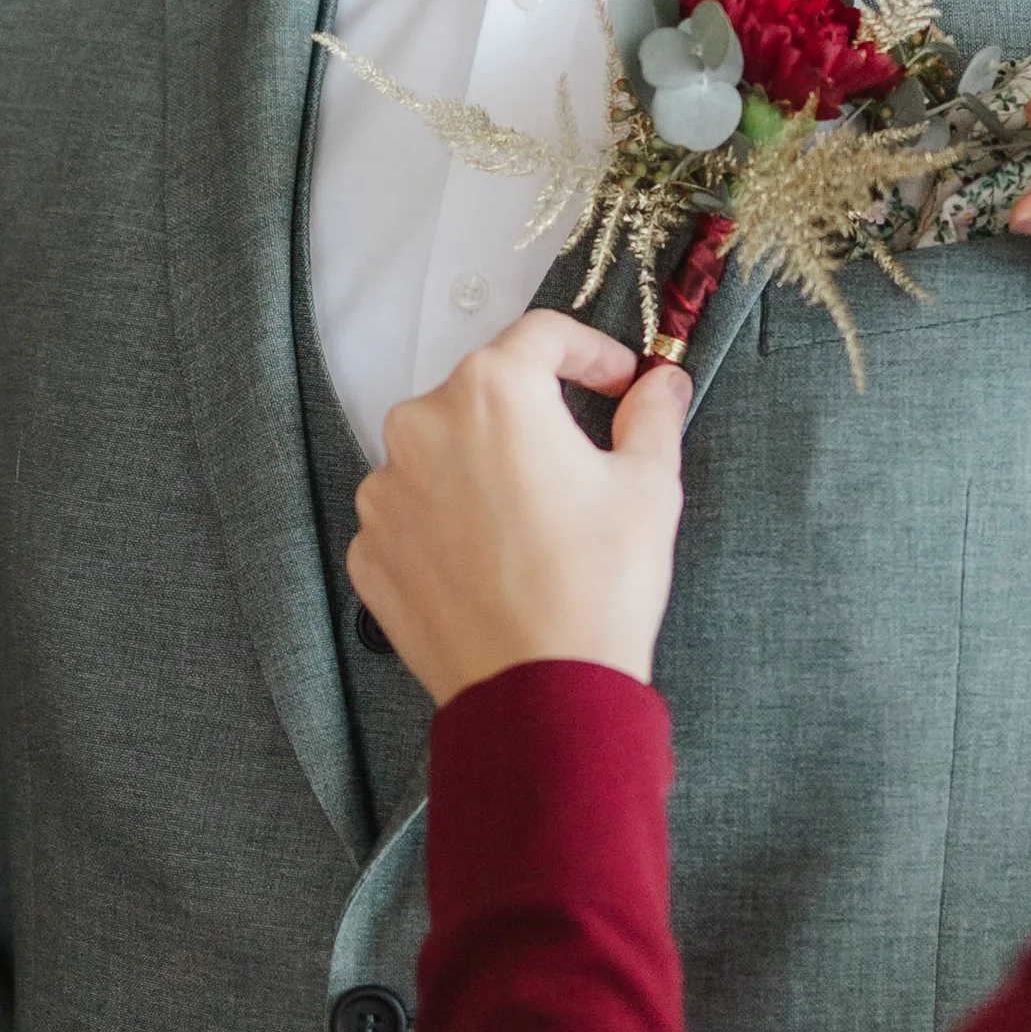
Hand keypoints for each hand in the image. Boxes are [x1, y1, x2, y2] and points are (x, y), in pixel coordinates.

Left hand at [351, 312, 692, 700]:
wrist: (542, 696)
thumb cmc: (600, 584)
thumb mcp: (648, 488)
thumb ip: (652, 417)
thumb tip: (660, 384)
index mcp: (492, 391)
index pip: (541, 335)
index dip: (591, 351)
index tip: (619, 383)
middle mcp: (421, 425)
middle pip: (484, 394)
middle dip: (534, 415)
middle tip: (580, 460)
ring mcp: (384, 492)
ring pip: (443, 454)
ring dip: (484, 469)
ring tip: (533, 523)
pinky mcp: (369, 549)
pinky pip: (413, 514)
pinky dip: (449, 523)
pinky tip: (493, 561)